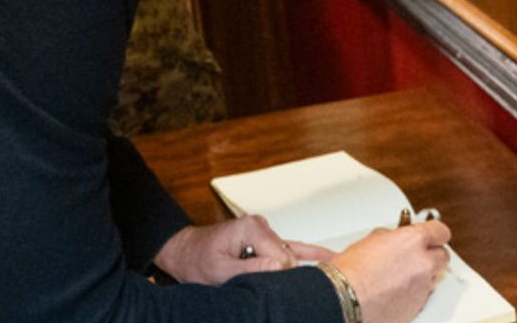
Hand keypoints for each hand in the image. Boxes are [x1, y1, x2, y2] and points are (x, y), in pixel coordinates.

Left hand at [153, 215, 333, 284]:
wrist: (185, 252)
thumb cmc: (197, 260)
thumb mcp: (219, 272)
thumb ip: (251, 270)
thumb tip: (282, 268)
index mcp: (251, 228)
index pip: (283, 258)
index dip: (277, 278)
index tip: (266, 289)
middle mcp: (262, 225)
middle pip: (289, 259)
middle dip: (282, 277)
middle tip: (268, 290)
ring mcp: (265, 232)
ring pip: (291, 258)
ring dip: (284, 274)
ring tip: (296, 282)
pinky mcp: (267, 240)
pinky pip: (293, 248)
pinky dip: (310, 254)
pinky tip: (331, 258)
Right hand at [330, 222, 452, 322]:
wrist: (344, 300)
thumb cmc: (350, 273)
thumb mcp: (368, 242)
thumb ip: (389, 238)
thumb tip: (391, 239)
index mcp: (412, 241)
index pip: (439, 231)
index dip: (435, 232)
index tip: (432, 233)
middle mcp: (422, 263)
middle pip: (443, 255)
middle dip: (432, 254)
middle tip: (419, 255)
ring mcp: (422, 287)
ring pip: (434, 277)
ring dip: (423, 275)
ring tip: (402, 276)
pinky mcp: (418, 307)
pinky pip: (423, 296)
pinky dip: (414, 293)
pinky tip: (397, 291)